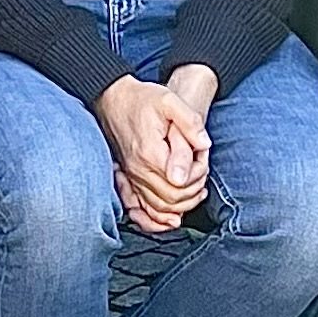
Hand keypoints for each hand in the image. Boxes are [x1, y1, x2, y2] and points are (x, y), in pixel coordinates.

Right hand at [96, 75, 214, 233]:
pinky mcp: (128, 179)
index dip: (199, 173)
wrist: (113, 99)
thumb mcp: (170, 100)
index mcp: (150, 153)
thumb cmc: (142, 99)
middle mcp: (138, 171)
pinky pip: (141, 210)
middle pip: (172, 200)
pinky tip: (174, 214)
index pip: (181, 182)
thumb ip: (190, 123)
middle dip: (194, 189)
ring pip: (159, 209)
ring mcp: (131, 177)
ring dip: (182, 204)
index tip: (202, 154)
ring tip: (197, 187)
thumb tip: (204, 146)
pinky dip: (158, 217)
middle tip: (201, 168)